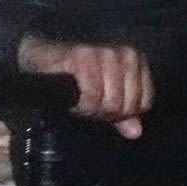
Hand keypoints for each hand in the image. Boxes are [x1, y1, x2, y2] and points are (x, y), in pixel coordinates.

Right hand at [17, 35, 150, 138]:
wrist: (43, 57)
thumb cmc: (77, 77)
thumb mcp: (105, 96)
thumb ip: (123, 114)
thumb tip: (136, 132)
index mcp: (136, 61)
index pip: (144, 102)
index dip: (123, 114)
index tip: (105, 112)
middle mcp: (125, 54)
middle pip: (126, 104)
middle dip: (105, 113)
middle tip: (88, 108)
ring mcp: (105, 53)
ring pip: (110, 102)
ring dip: (91, 109)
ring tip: (80, 103)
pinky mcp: (82, 55)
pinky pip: (91, 94)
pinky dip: (81, 104)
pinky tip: (73, 100)